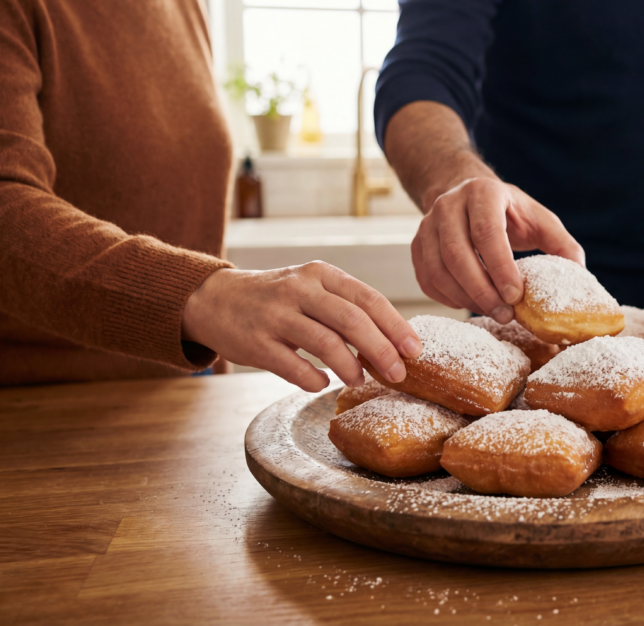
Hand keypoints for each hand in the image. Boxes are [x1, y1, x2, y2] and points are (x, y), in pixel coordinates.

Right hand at [181, 263, 421, 392]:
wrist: (214, 299)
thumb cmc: (277, 299)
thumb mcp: (312, 290)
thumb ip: (346, 310)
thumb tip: (392, 344)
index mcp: (321, 275)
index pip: (368, 299)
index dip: (396, 326)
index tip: (415, 350)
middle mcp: (300, 290)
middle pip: (352, 320)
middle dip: (382, 350)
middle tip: (398, 374)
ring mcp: (276, 315)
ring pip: (326, 343)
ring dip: (351, 367)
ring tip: (360, 379)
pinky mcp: (256, 342)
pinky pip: (294, 367)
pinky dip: (315, 380)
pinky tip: (322, 383)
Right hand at [413, 177, 584, 321]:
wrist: (467, 196)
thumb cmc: (509, 212)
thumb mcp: (539, 219)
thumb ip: (562, 244)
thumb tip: (579, 274)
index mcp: (483, 193)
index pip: (486, 232)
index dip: (500, 267)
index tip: (517, 296)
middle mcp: (449, 205)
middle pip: (456, 253)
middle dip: (482, 290)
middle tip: (506, 314)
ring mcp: (427, 225)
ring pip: (438, 269)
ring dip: (465, 298)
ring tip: (493, 313)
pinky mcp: (417, 246)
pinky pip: (427, 279)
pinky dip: (448, 299)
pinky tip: (472, 305)